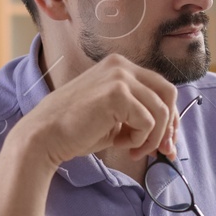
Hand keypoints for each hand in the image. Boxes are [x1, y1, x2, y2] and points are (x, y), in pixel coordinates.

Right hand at [18, 54, 178, 167]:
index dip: (170, 117)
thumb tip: (170, 138)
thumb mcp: (115, 116)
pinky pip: (148, 122)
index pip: (161, 88)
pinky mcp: (117, 93)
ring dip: (151, 138)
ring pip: (161, 111)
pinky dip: (139, 139)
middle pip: (169, 94)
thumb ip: (140, 116)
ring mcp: (119, 76)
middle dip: (170, 126)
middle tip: (161, 150)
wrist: (45, 136)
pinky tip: (119, 143)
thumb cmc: (77, 130)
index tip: (167, 141)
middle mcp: (122, 65)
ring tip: (131, 149)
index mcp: (120, 67)